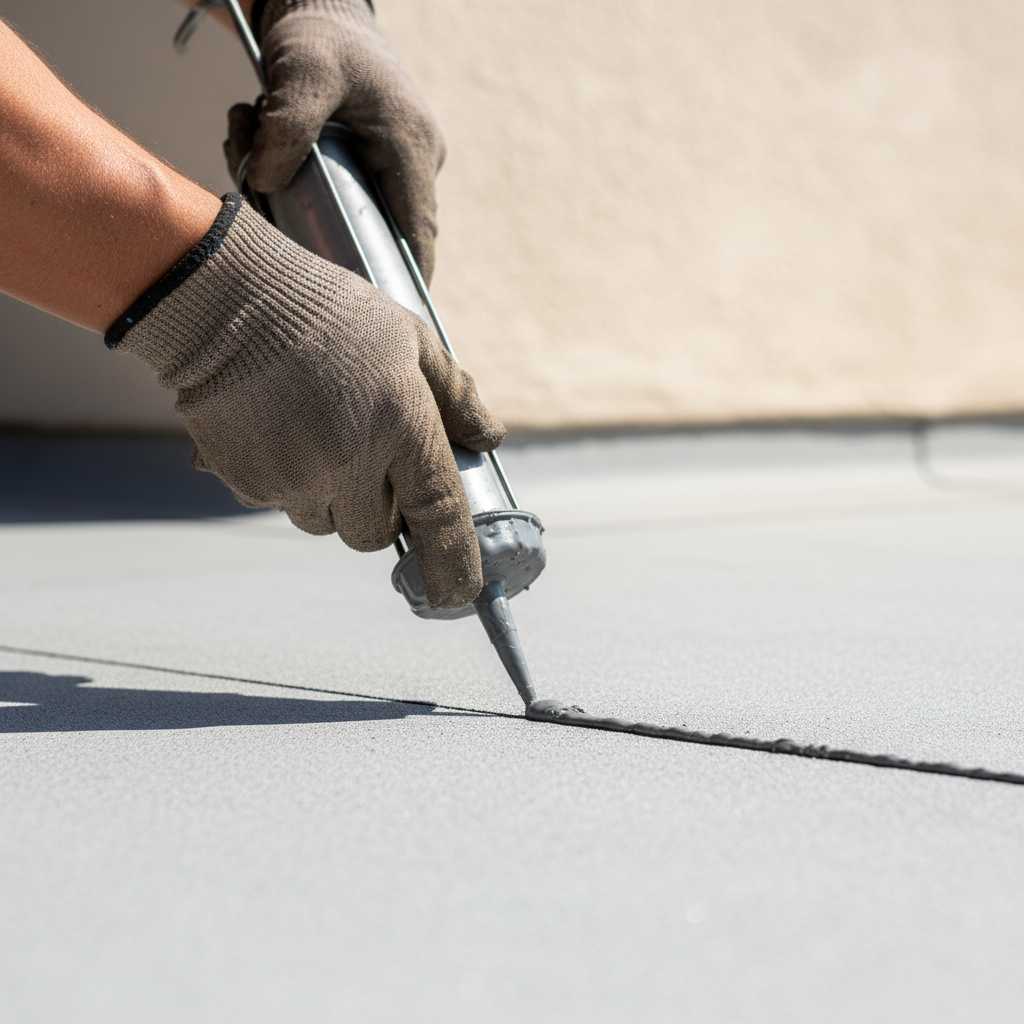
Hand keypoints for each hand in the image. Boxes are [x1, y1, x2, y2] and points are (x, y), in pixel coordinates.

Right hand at [108, 195, 504, 608]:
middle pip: (374, 535)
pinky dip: (287, 481)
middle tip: (367, 460)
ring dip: (330, 497)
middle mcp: (350, 462)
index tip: (460, 594)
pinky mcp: (249, 482)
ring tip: (316, 430)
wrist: (224, 298)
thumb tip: (487, 439)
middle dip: (378, 512)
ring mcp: (295, 477)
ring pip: (325, 523)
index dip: (454, 560)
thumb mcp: (409, 336)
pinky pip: (279, 503)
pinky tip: (279, 428)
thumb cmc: (327, 311)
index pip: (439, 514)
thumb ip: (455, 393)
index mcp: (401, 425)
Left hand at [225, 0, 444, 282]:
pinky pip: (336, 191)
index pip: (417, 232)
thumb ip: (286, 126)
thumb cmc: (319, 34)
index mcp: (411, 147)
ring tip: (250, 143)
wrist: (322, 2)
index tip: (386, 314)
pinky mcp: (368, 160)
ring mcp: (392, 162)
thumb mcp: (301, 71)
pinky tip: (258, 144)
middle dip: (325, 231)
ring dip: (295, 196)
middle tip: (270, 209)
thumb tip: (265, 185)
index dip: (404, 278)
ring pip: (350, 210)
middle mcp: (411, 160)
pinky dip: (295, 180)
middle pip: (380, 228)